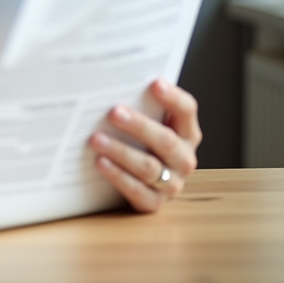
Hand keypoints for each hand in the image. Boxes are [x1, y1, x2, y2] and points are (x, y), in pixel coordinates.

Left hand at [90, 78, 201, 212]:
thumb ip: (139, 104)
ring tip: (97, 139)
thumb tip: (110, 81)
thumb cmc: (140, 143)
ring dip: (121, 152)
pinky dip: (117, 176)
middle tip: (114, 112)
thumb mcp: (147, 123)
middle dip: (139, 126)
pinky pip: (137, 191)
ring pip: (148, 167)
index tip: (155, 83)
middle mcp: (184, 159)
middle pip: (165, 140)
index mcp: (186, 133)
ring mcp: (172, 184)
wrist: (140, 183)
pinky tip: (100, 163)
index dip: (173, 97)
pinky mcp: (154, 203)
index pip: (186, 111)